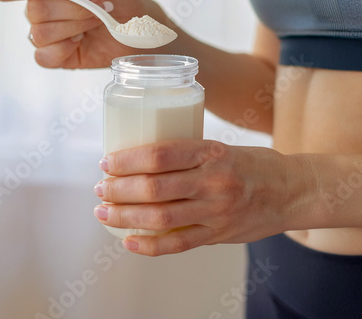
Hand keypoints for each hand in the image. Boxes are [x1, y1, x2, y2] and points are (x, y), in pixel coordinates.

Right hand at [0, 0, 166, 68]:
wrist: (142, 26)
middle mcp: (40, 13)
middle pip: (33, 11)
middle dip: (72, 6)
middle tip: (98, 3)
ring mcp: (48, 38)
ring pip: (41, 33)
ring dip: (75, 25)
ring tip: (96, 21)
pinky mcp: (58, 58)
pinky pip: (44, 56)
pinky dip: (65, 48)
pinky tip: (81, 41)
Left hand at [93, 140, 315, 255]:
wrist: (291, 191)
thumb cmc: (253, 164)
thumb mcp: (222, 147)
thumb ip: (188, 156)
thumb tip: (142, 162)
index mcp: (212, 152)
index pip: (160, 154)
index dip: (128, 160)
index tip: (107, 162)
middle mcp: (213, 181)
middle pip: (155, 187)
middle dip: (119, 189)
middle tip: (101, 188)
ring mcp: (216, 211)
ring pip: (160, 217)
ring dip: (125, 216)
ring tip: (104, 212)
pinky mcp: (219, 235)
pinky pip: (178, 244)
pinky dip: (149, 246)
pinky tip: (128, 242)